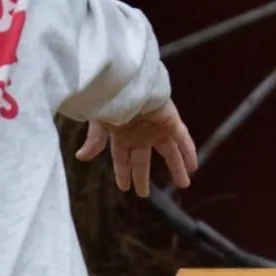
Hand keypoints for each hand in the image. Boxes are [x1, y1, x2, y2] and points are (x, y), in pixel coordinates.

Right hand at [76, 101, 197, 198]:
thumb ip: (94, 141)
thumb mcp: (99, 122)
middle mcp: (140, 134)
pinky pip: (183, 139)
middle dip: (143, 177)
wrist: (127, 81)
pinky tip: (194, 167)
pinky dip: (189, 152)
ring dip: (176, 168)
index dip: (123, 173)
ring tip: (184, 184)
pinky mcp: (171, 120)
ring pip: (169, 151)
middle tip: (143, 195)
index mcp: (122, 134)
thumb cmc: (110, 99)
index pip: (122, 159)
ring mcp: (156, 127)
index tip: (124, 187)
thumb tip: (81, 157)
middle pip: (143, 160)